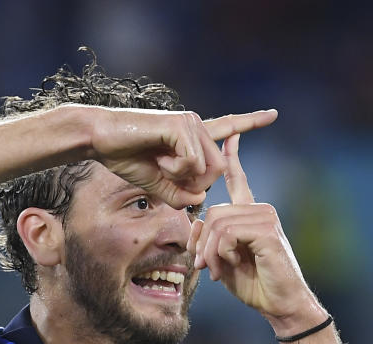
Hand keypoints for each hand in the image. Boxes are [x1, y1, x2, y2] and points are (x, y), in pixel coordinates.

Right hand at [85, 106, 277, 207]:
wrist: (99, 139)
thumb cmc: (125, 158)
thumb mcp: (158, 186)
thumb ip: (181, 195)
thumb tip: (201, 201)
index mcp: (192, 137)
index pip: (227, 128)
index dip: (250, 122)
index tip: (273, 114)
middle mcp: (196, 126)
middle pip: (219, 170)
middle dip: (197, 185)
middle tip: (169, 177)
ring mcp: (190, 124)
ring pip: (209, 168)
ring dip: (183, 179)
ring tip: (160, 165)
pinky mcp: (181, 125)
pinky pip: (193, 162)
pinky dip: (176, 170)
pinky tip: (159, 160)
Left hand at [187, 134, 325, 332]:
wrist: (281, 305)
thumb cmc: (255, 285)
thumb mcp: (222, 260)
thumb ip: (208, 240)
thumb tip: (194, 226)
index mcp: (252, 214)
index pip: (239, 180)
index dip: (232, 158)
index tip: (229, 135)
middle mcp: (261, 211)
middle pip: (213, 211)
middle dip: (201, 243)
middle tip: (203, 267)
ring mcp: (266, 218)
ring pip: (217, 223)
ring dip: (209, 252)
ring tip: (214, 271)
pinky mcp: (266, 231)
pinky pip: (227, 233)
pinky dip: (219, 253)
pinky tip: (226, 267)